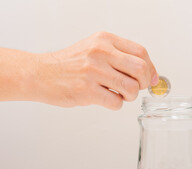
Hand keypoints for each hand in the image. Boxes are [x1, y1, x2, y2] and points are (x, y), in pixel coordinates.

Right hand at [30, 32, 158, 109]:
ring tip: (119, 94)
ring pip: (131, 88)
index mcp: (104, 40)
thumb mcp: (94, 49)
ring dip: (129, 96)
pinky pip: (116, 102)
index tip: (151, 78)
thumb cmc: (68, 64)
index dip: (151, 68)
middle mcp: (100, 53)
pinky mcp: (86, 91)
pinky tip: (106, 99)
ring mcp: (93, 72)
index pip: (141, 52)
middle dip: (144, 83)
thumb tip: (147, 73)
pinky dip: (116, 104)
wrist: (41, 74)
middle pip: (140, 69)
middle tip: (136, 88)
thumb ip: (119, 56)